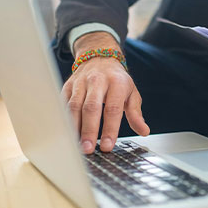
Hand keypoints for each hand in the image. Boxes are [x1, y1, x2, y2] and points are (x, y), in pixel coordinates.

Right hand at [62, 33, 148, 153]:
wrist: (99, 58)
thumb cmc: (117, 80)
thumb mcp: (132, 93)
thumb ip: (135, 113)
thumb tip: (144, 131)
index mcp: (116, 83)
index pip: (113, 108)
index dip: (110, 129)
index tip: (107, 146)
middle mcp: (97, 81)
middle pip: (91, 108)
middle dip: (89, 130)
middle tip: (88, 149)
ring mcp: (80, 83)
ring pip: (74, 106)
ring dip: (74, 128)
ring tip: (76, 146)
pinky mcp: (68, 86)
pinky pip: (63, 104)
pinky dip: (64, 120)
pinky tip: (67, 134)